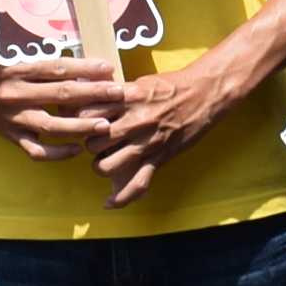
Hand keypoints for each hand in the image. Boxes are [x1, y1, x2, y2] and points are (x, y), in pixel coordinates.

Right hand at [0, 54, 119, 160]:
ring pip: (50, 125)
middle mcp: (16, 93)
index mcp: (19, 70)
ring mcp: (13, 117)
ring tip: (104, 125)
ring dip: (79, 126)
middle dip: (92, 94)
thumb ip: (49, 67)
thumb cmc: (2, 70)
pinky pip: (36, 150)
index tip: (108, 67)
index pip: (57, 68)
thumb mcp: (21, 60)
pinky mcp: (11, 135)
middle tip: (117, 94)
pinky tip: (77, 150)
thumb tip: (88, 69)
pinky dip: (57, 153)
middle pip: (59, 94)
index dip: (83, 68)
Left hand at [91, 52, 240, 203]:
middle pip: (93, 142)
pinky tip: (109, 203)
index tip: (81, 123)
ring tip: (105, 160)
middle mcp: (134, 122)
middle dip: (90, 144)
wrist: (205, 93)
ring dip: (101, 166)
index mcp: (127, 100)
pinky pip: (138, 183)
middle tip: (96, 142)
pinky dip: (122, 197)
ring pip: (107, 165)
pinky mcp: (160, 157)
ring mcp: (146, 142)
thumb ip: (117, 93)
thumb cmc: (173, 85)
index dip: (79, 121)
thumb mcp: (140, 82)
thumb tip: (93, 98)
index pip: (87, 115)